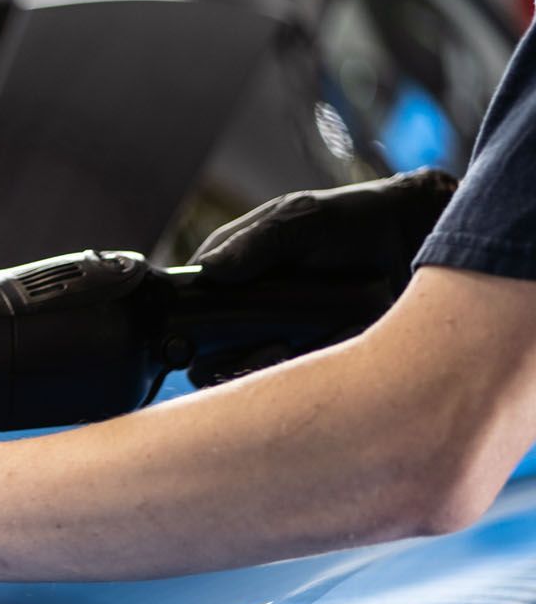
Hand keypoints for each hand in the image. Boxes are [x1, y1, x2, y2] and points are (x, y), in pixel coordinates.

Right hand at [185, 168, 456, 384]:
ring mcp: (275, 342)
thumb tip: (210, 272)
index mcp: (230, 280)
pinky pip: (286, 386)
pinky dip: (298, 373)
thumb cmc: (354, 221)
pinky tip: (320, 345)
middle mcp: (245, 316)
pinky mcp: (309, 365)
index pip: (187, 311)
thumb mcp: (301, 218)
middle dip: (221, 356)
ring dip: (257, 366)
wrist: (416, 238)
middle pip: (203, 356)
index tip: (204, 325)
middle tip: (257, 341)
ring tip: (283, 346)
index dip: (187, 323)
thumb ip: (256, 240)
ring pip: (239, 378)